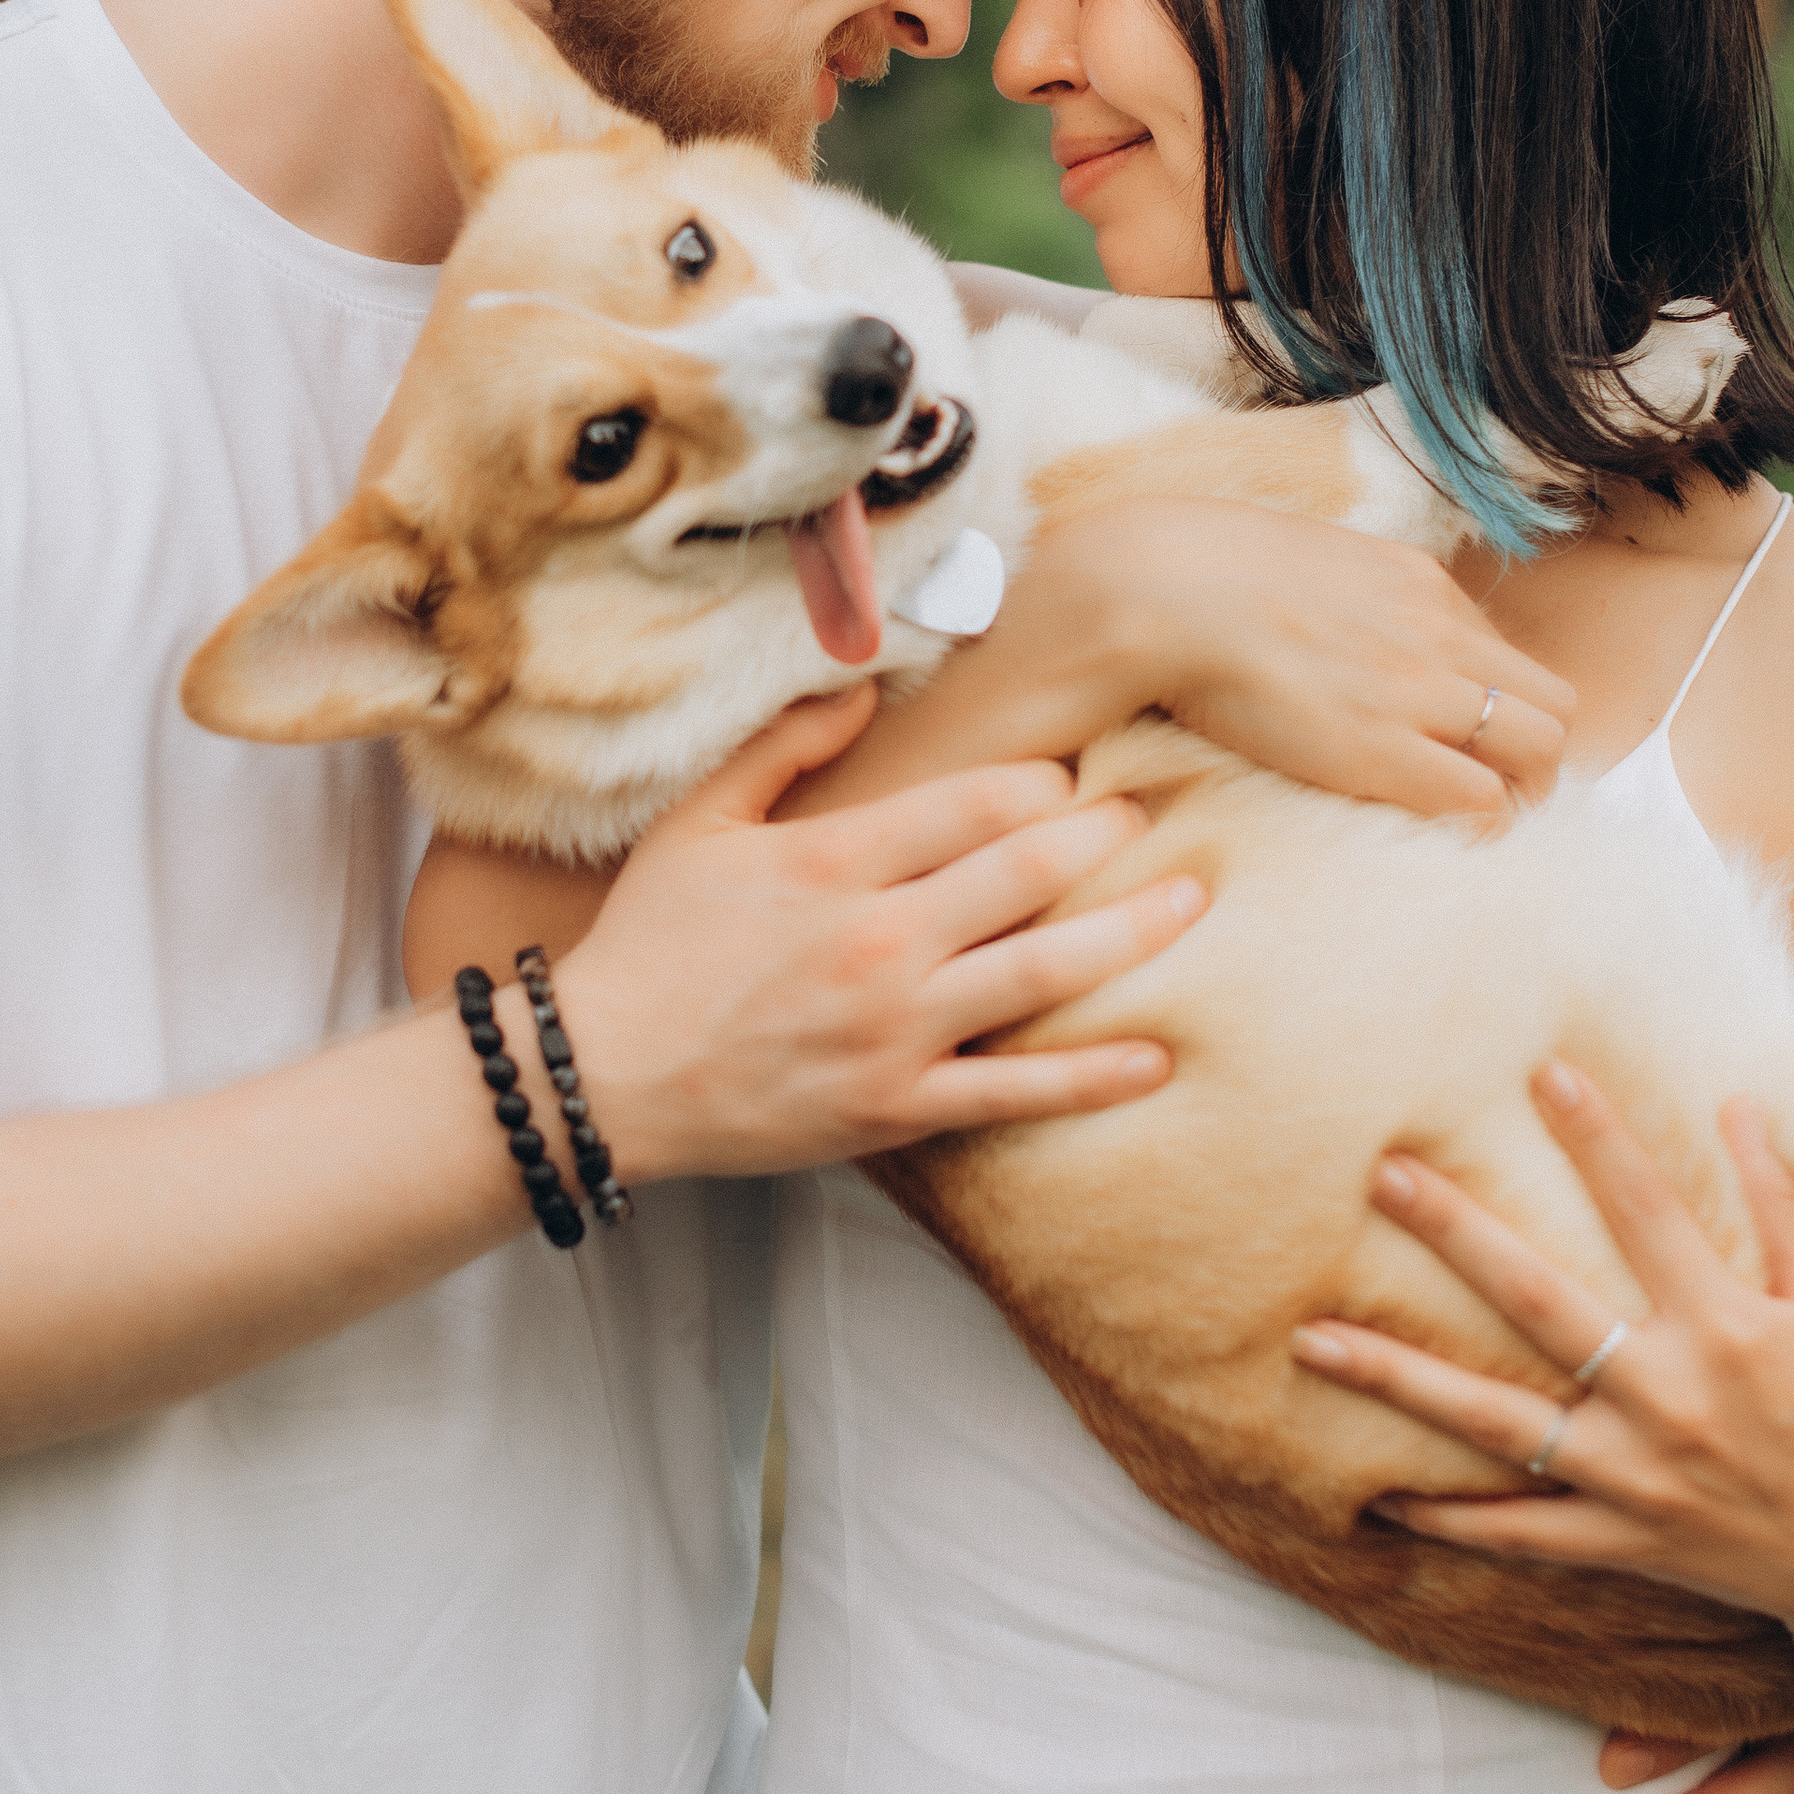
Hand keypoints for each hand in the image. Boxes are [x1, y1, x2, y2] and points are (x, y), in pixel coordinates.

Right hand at [556, 688, 1209, 1184]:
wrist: (601, 1078)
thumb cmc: (650, 945)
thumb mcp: (700, 823)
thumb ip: (786, 747)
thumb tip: (867, 684)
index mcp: (832, 862)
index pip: (974, 803)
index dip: (1041, 782)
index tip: (1072, 774)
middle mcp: (877, 941)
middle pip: (1027, 874)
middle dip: (1105, 836)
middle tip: (1152, 814)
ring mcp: (895, 1030)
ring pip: (1043, 973)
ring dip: (1131, 932)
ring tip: (1193, 901)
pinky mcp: (898, 1108)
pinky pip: (1016, 1091)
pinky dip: (1093, 1076)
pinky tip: (1158, 1057)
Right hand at [1068, 499, 1574, 822]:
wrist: (1163, 588)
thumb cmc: (1203, 578)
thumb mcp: (1303, 567)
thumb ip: (1349, 600)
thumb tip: (1344, 631)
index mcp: (1419, 585)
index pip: (1506, 655)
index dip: (1499, 709)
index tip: (1465, 744)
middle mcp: (1440, 633)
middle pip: (1555, 704)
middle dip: (1535, 758)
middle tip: (1490, 793)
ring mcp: (1419, 689)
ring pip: (1542, 752)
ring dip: (1518, 794)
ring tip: (1468, 825)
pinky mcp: (1382, 747)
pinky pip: (1479, 800)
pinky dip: (1476, 826)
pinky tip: (1440, 839)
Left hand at [1290, 1062, 1793, 1635]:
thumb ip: (1784, 1207)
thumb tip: (1739, 1106)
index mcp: (1727, 1326)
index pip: (1647, 1208)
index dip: (1597, 1135)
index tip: (1544, 1071)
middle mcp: (1667, 1396)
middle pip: (1537, 1300)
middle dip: (1456, 1234)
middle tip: (1382, 1177)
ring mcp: (1634, 1474)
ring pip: (1493, 1422)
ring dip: (1399, 1379)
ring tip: (1312, 1342)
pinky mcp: (1623, 1540)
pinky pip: (1517, 1532)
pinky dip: (1447, 1519)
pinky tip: (1378, 1495)